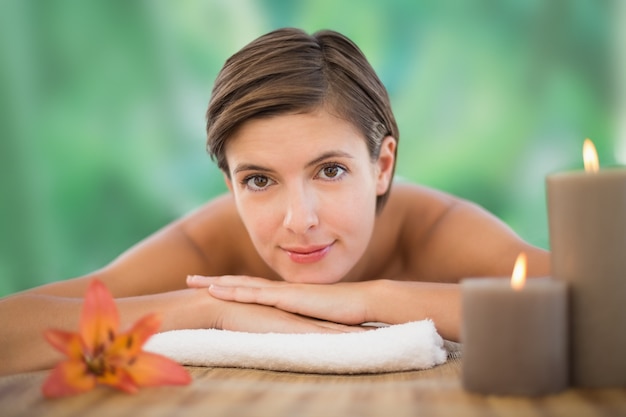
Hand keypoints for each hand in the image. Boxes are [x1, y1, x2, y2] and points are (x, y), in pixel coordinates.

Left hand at [187, 275, 373, 325]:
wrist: (364, 301)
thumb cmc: (346, 312)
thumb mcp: (317, 318)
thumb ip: (305, 320)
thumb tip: (298, 329)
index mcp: (286, 295)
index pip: (253, 289)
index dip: (231, 287)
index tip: (211, 286)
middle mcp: (280, 291)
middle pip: (240, 284)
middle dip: (214, 281)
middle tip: (189, 279)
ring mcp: (282, 292)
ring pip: (241, 285)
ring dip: (216, 283)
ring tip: (192, 282)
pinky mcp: (287, 298)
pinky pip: (254, 294)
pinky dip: (233, 291)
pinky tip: (216, 291)